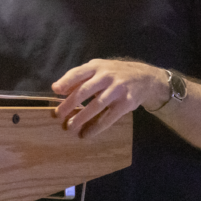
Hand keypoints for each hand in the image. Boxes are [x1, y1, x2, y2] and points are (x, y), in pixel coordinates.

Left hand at [51, 59, 167, 139]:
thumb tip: (58, 88)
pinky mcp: (126, 102)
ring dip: (82, 117)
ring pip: (97, 105)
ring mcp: (117, 89)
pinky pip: (109, 117)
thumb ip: (81, 77)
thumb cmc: (114, 74)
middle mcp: (107, 76)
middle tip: (58, 114)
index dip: (66, 81)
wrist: (144, 78)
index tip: (56, 91)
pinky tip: (87, 133)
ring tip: (71, 126)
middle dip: (70, 103)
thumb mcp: (99, 69)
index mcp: (97, 66)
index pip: (78, 73)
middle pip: (85, 90)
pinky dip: (97, 127)